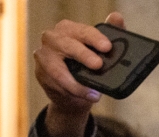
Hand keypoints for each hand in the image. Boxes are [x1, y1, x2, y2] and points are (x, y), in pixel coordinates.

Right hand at [33, 13, 125, 136]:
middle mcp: (52, 39)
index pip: (82, 31)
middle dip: (83, 55)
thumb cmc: (86, 64)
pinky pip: (54, 84)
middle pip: (67, 45)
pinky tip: (83, 96)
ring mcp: (44, 56)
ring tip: (93, 93)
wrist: (74, 89)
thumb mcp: (99, 49)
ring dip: (75, 82)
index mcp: (68, 29)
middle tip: (98, 64)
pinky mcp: (40, 74)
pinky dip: (70, 91)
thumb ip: (110, 32)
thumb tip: (117, 17)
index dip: (94, 38)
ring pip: (57, 69)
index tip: (107, 46)